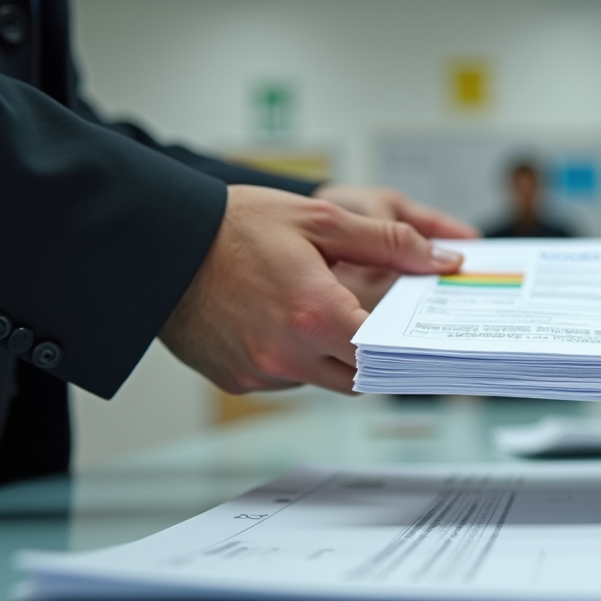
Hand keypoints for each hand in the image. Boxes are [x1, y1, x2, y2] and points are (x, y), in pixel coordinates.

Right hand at [159, 185, 464, 393]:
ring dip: (337, 356)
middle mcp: (287, 355)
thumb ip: (390, 244)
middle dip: (379, 354)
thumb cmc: (235, 226)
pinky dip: (299, 358)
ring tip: (330, 311)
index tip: (430, 342)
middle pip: (361, 377)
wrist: (158, 242)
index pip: (387, 355)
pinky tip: (288, 321)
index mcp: (315, 314)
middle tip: (391, 327)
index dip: (411, 349)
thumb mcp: (322, 220)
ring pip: (324, 381)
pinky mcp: (236, 380)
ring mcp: (259, 373)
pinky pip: (286, 380)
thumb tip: (442, 261)